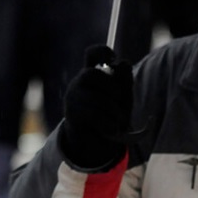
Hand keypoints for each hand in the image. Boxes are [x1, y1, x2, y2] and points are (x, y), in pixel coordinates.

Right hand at [59, 44, 134, 168]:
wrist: (97, 145)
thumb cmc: (111, 117)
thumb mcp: (123, 99)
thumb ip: (125, 81)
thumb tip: (123, 62)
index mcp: (93, 75)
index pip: (92, 54)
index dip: (102, 52)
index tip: (113, 59)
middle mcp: (79, 83)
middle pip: (91, 74)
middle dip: (111, 87)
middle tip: (118, 98)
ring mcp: (73, 98)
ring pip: (95, 97)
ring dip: (113, 110)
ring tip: (119, 120)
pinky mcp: (72, 115)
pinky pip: (93, 115)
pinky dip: (108, 123)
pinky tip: (111, 129)